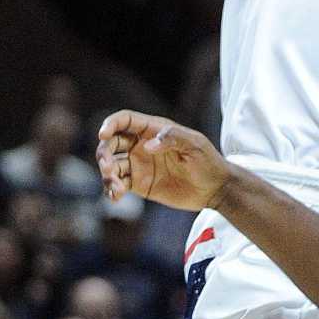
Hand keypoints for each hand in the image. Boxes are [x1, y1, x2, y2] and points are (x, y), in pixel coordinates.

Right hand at [96, 110, 228, 211]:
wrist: (215, 188)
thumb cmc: (208, 161)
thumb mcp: (194, 145)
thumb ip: (172, 138)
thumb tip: (147, 146)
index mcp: (153, 130)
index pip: (124, 121)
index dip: (110, 124)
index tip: (102, 134)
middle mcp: (141, 145)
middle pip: (111, 143)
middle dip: (104, 154)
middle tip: (109, 169)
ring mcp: (138, 165)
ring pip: (111, 165)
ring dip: (107, 175)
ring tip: (117, 188)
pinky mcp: (139, 184)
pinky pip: (119, 185)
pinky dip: (112, 190)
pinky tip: (115, 197)